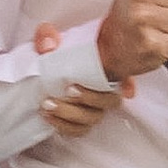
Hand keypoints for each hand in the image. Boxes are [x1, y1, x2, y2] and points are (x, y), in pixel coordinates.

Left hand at [32, 22, 125, 139]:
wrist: (39, 73)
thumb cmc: (51, 55)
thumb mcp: (47, 40)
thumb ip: (48, 37)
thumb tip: (49, 45)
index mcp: (102, 69)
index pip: (125, 76)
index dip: (128, 84)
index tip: (125, 89)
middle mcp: (102, 91)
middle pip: (109, 102)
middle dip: (90, 97)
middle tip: (69, 90)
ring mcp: (91, 109)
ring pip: (92, 118)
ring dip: (71, 114)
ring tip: (49, 105)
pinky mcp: (77, 122)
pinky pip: (78, 130)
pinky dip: (65, 127)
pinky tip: (50, 117)